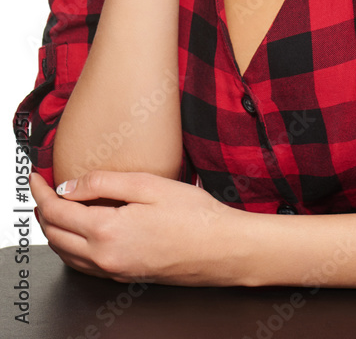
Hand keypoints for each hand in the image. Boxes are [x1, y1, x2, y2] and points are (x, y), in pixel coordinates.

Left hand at [30, 170, 250, 285]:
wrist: (221, 250)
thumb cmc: (193, 216)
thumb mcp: (148, 185)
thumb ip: (104, 182)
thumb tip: (69, 185)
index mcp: (107, 231)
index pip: (57, 211)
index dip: (41, 191)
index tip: (36, 176)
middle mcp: (104, 257)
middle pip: (54, 234)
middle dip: (42, 210)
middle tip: (42, 187)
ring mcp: (112, 271)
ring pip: (65, 253)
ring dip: (53, 229)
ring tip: (55, 205)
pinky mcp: (123, 276)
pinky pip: (81, 264)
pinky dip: (69, 245)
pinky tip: (79, 230)